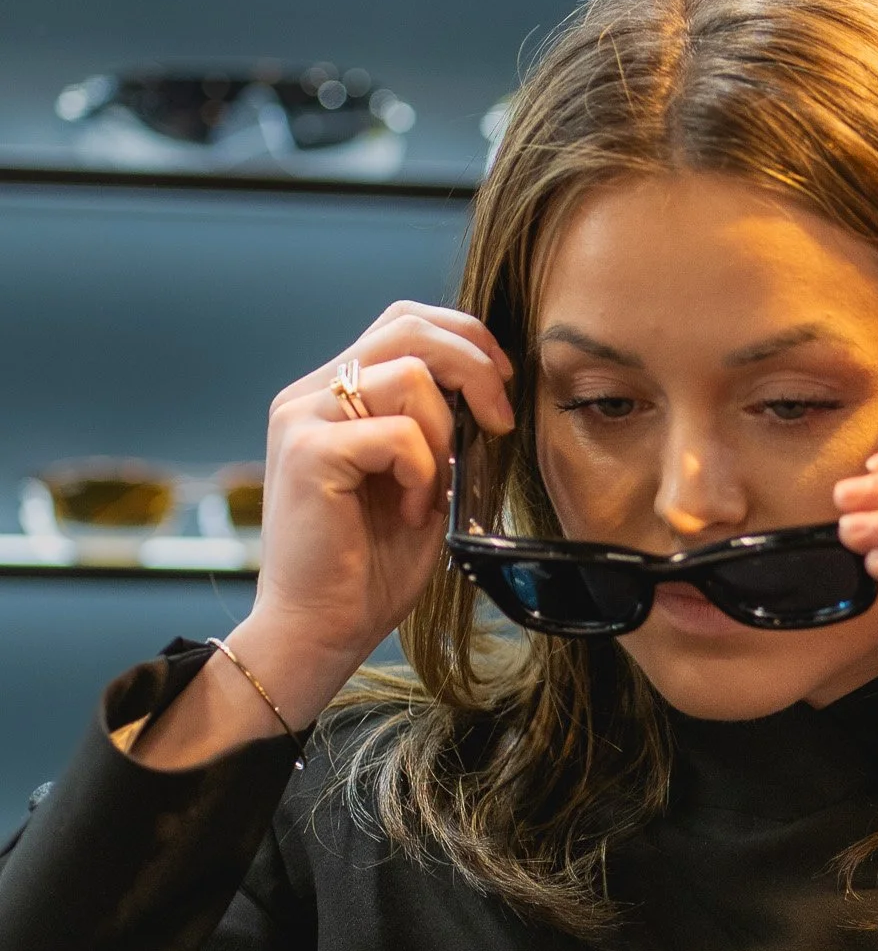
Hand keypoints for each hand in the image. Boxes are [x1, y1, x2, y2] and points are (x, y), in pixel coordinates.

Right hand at [239, 300, 512, 715]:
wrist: (320, 629)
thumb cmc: (370, 567)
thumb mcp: (419, 482)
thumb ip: (438, 427)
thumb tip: (491, 390)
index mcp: (335, 394)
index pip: (404, 322)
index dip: (464, 337)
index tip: (502, 385)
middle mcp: (310, 394)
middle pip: (408, 325)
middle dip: (473, 365)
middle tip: (498, 421)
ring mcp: (303, 418)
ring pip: (410, 376)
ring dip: (444, 436)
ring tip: (432, 492)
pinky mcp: (308, 452)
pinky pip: (398, 434)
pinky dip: (422, 474)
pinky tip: (411, 514)